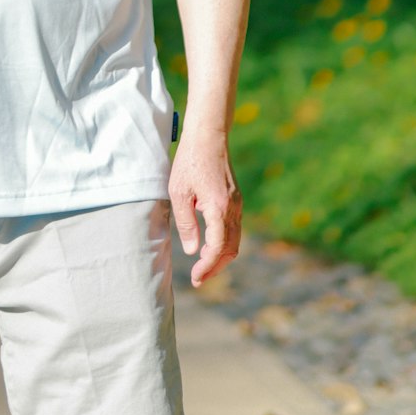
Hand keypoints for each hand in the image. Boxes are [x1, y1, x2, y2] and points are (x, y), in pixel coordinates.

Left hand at [169, 125, 239, 286]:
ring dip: (220, 257)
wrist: (208, 136)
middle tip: (198, 278)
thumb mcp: (179, 191)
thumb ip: (186, 223)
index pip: (217, 249)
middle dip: (215, 267)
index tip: (195, 278)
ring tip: (202, 266)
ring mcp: (237, 204)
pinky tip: (209, 245)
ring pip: (234, 241)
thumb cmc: (189, 160)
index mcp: (218, 208)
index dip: (206, 267)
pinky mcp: (235, 200)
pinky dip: (224, 243)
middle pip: (230, 250)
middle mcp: (233, 209)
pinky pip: (234, 229)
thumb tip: (192, 251)